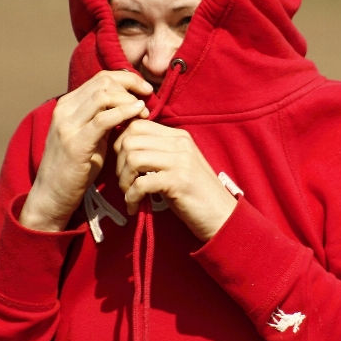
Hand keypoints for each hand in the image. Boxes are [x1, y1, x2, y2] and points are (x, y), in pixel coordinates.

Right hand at [20, 71, 152, 231]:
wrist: (53, 195)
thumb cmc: (76, 168)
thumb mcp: (90, 137)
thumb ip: (104, 118)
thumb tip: (131, 104)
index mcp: (68, 105)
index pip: (100, 78)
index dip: (126, 79)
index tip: (144, 89)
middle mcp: (64, 109)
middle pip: (104, 81)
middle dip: (131, 85)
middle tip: (148, 98)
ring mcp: (67, 125)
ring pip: (103, 94)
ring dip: (129, 100)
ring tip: (144, 111)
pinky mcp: (75, 142)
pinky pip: (104, 119)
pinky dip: (124, 112)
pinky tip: (138, 115)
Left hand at [114, 120, 237, 241]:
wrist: (222, 216)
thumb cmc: (194, 194)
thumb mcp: (177, 165)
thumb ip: (157, 152)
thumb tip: (123, 147)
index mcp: (178, 136)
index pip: (137, 125)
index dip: (121, 144)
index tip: (123, 165)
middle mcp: (180, 143)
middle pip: (130, 139)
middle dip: (119, 163)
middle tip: (125, 183)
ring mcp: (180, 161)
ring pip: (132, 158)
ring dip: (124, 180)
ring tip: (129, 195)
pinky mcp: (179, 182)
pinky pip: (141, 184)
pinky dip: (131, 197)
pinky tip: (134, 207)